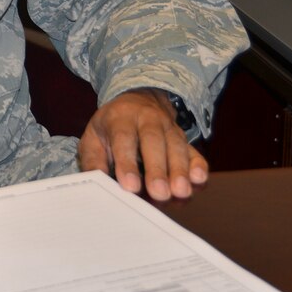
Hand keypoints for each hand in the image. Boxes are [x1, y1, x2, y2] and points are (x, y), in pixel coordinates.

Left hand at [77, 88, 207, 200]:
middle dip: (157, 169)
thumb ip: (93, 160)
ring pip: (176, 147)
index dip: (127, 163)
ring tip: (180, 192)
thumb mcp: (93, 136)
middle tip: (159, 193)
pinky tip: (198, 179)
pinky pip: (193, 151)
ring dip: (180, 170)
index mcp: (121, 117)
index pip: (124, 139)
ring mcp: (168, 127)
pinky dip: (198, 165)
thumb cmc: (112, 125)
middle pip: (154, 141)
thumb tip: (94, 181)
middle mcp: (147, 119)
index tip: (130, 186)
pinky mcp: (183, 138)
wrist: (136, 99)